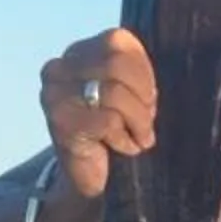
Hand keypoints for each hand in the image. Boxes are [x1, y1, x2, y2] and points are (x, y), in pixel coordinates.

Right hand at [39, 28, 158, 199]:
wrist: (89, 178)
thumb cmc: (116, 130)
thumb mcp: (130, 93)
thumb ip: (135, 72)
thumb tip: (166, 67)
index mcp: (79, 52)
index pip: (118, 42)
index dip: (143, 73)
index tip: (147, 99)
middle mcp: (60, 68)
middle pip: (117, 65)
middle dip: (142, 97)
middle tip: (145, 121)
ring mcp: (54, 94)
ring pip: (114, 94)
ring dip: (138, 122)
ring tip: (137, 137)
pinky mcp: (60, 122)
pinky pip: (109, 122)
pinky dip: (124, 139)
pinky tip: (118, 147)